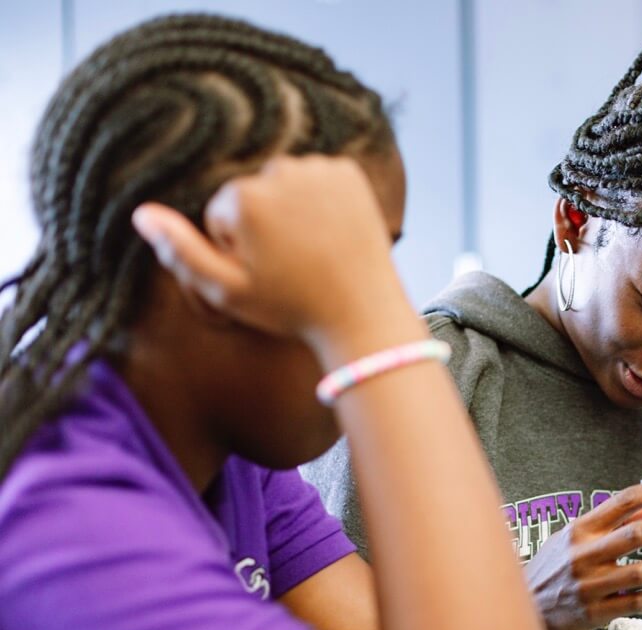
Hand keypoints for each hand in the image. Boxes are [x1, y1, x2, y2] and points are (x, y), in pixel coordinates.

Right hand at [131, 155, 407, 345]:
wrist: (363, 313)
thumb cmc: (292, 307)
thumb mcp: (226, 290)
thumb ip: (179, 251)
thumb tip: (141, 214)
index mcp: (243, 197)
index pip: (220, 212)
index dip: (236, 246)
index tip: (264, 269)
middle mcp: (279, 171)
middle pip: (253, 194)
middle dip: (263, 224)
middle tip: (291, 263)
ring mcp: (319, 169)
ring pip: (287, 186)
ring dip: (293, 211)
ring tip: (313, 250)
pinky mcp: (349, 171)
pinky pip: (319, 179)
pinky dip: (323, 201)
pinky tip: (333, 232)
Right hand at [526, 474, 641, 629]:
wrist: (523, 608)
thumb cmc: (551, 571)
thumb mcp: (575, 537)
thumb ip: (617, 520)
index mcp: (581, 530)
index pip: (623, 501)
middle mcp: (585, 554)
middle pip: (637, 534)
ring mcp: (589, 584)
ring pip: (640, 571)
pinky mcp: (593, 612)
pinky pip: (634, 603)